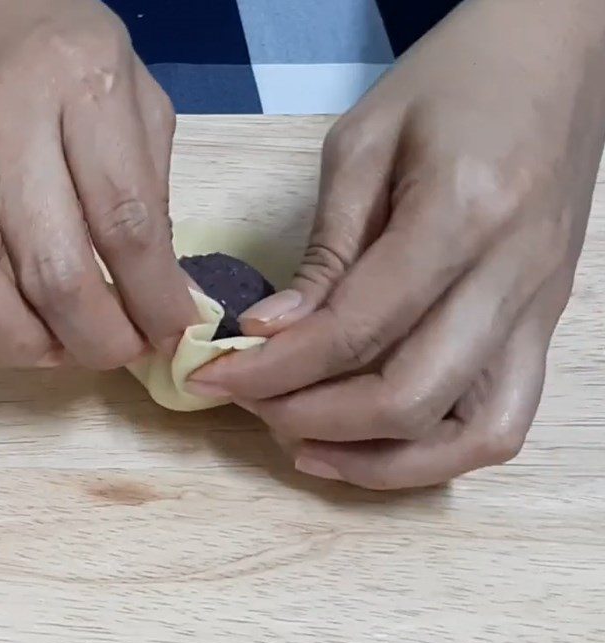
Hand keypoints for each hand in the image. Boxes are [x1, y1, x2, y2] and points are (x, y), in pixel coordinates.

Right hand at [0, 0, 195, 366]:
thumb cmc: (68, 57)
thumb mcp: (139, 100)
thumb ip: (156, 192)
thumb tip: (166, 292)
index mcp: (84, 93)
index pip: (126, 223)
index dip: (155, 299)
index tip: (173, 334)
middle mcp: (8, 128)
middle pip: (50, 269)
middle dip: (96, 339)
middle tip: (120, 352)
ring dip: (15, 338)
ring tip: (53, 346)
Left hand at [191, 0, 604, 488]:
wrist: (557, 53)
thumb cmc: (453, 80)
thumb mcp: (364, 143)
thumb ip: (326, 250)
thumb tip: (273, 332)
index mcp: (463, 213)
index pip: (356, 329)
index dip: (275, 368)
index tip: (215, 378)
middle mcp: (513, 278)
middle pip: (409, 396)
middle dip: (312, 418)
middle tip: (251, 404)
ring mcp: (538, 312)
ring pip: (469, 436)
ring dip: (377, 460)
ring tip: (303, 447)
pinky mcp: (544, 327)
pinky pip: (501, 424)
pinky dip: (433, 454)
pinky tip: (370, 442)